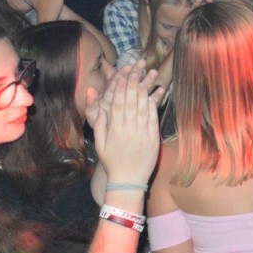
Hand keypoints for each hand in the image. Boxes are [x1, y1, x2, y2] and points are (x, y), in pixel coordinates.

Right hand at [88, 65, 162, 183]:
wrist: (128, 182)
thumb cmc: (112, 163)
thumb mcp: (100, 145)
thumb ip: (99, 125)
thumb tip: (99, 108)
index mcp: (115, 131)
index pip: (118, 104)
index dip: (120, 88)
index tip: (122, 75)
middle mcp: (129, 130)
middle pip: (131, 103)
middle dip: (133, 85)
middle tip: (135, 70)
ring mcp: (142, 134)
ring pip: (143, 108)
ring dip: (144, 91)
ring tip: (145, 77)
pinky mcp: (153, 139)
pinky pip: (153, 119)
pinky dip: (153, 106)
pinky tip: (153, 95)